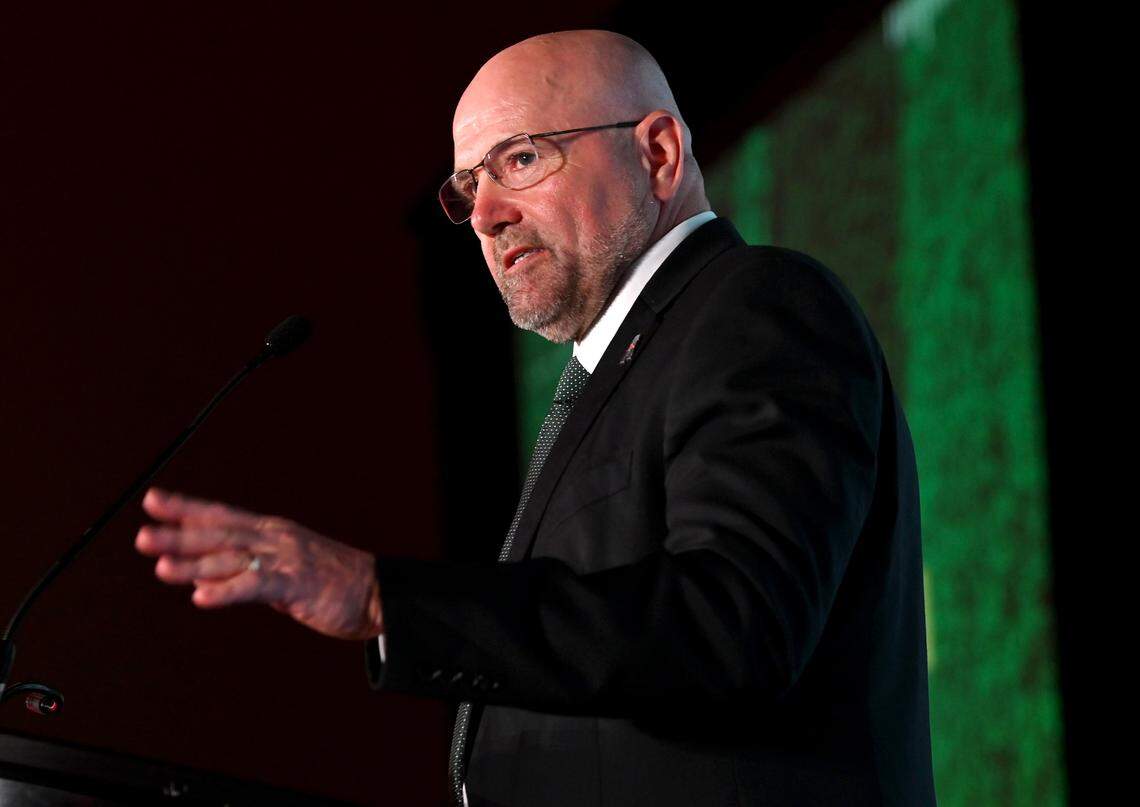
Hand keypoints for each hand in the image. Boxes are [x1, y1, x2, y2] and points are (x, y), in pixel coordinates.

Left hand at [135, 487, 383, 640]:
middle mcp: (275, 539)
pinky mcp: (296, 584)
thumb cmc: (331, 583)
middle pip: (219, 533)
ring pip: (231, 559)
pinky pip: (256, 586)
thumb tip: (203, 579)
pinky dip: (227, 591)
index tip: (152, 500)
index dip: (186, 508)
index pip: (221, 515)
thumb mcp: (283, 573)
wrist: (377, 592)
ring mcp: (286, 559)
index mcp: (272, 532)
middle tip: (141, 536)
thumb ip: (245, 572)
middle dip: (178, 534)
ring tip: (161, 567)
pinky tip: (202, 598)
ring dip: (193, 563)